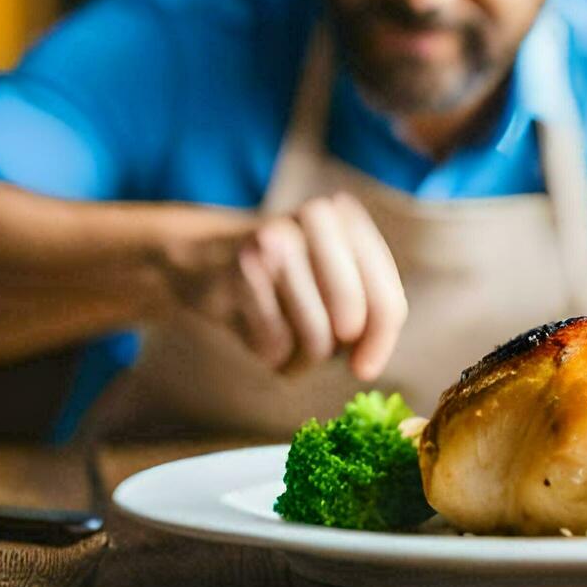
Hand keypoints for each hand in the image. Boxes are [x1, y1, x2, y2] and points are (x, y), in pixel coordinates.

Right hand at [164, 192, 407, 378]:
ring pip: (315, 337)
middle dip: (337, 349)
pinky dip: (271, 357)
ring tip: (286, 349)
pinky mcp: (241, 270)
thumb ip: (365, 307)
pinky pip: (275, 344)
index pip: (385, 298)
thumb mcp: (329, 275)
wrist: (200, 258)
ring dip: (301, 361)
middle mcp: (315, 218)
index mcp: (346, 217)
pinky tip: (259, 340)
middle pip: (352, 318)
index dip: (380, 342)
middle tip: (318, 352)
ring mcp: (275, 241)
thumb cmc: (281, 278)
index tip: (365, 368)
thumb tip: (366, 365)